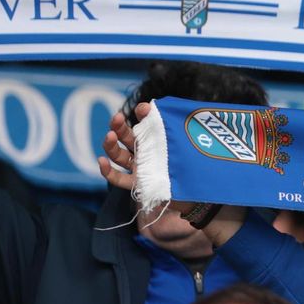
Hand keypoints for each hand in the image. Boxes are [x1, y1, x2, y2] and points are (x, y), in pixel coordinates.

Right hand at [99, 103, 243, 244]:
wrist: (203, 194)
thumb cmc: (197, 167)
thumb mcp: (190, 144)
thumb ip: (180, 128)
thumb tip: (166, 110)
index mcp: (159, 140)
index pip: (145, 124)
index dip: (142, 115)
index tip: (143, 109)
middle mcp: (147, 152)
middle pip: (127, 137)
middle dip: (120, 126)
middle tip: (118, 118)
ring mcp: (140, 168)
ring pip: (119, 155)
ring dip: (111, 144)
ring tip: (109, 135)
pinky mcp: (139, 184)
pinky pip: (119, 179)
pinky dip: (107, 171)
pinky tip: (100, 162)